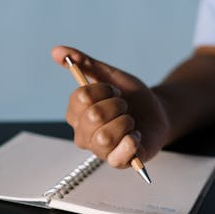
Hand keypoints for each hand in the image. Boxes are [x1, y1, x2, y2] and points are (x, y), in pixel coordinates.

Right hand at [51, 45, 169, 167]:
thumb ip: (84, 63)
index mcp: (76, 114)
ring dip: (125, 122)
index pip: (80, 97)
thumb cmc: (130, 97)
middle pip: (93, 116)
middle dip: (117, 105)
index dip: (103, 90)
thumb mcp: (109, 75)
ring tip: (130, 121)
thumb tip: (57, 51)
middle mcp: (83, 135)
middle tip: (125, 106)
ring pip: (104, 137)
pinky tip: (136, 135)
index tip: (115, 90)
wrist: (157, 111)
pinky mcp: (118, 162)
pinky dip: (131, 142)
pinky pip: (118, 157)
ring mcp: (100, 151)